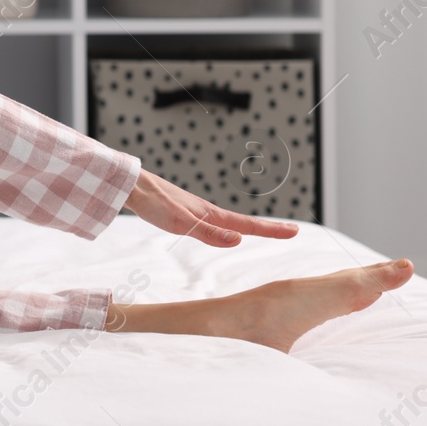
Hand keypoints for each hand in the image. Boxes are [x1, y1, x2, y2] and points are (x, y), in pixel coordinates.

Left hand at [123, 168, 300, 246]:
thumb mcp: (180, 223)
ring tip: (262, 230)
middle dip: (267, 228)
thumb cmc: (153, 203)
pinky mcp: (181, 211)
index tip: (296, 231)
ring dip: (248, 226)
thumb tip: (239, 240)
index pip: (247, 225)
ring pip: (227, 220)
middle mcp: (206, 211)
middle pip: (243, 222)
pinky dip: (225, 226)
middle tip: (290, 231)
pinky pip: (211, 221)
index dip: (271, 230)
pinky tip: (218, 228)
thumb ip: (208, 233)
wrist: (130, 185)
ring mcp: (194, 210)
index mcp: (210, 215)